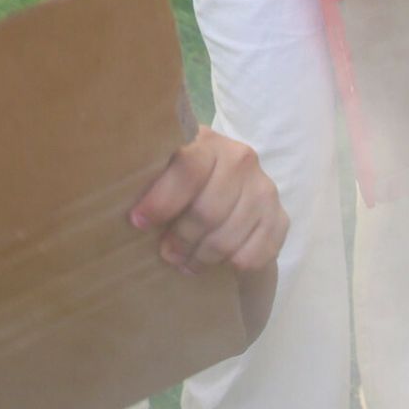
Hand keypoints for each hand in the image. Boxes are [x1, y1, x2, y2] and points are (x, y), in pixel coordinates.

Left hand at [128, 127, 288, 274]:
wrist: (234, 183)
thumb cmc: (188, 178)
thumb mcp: (169, 165)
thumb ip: (155, 177)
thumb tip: (128, 210)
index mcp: (209, 143)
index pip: (188, 171)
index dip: (162, 201)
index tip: (138, 223)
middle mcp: (243, 161)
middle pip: (208, 212)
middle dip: (182, 239)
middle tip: (167, 253)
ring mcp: (265, 191)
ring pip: (228, 238)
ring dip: (203, 257)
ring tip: (187, 264)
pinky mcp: (280, 219)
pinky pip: (254, 255)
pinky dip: (232, 265)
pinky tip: (219, 264)